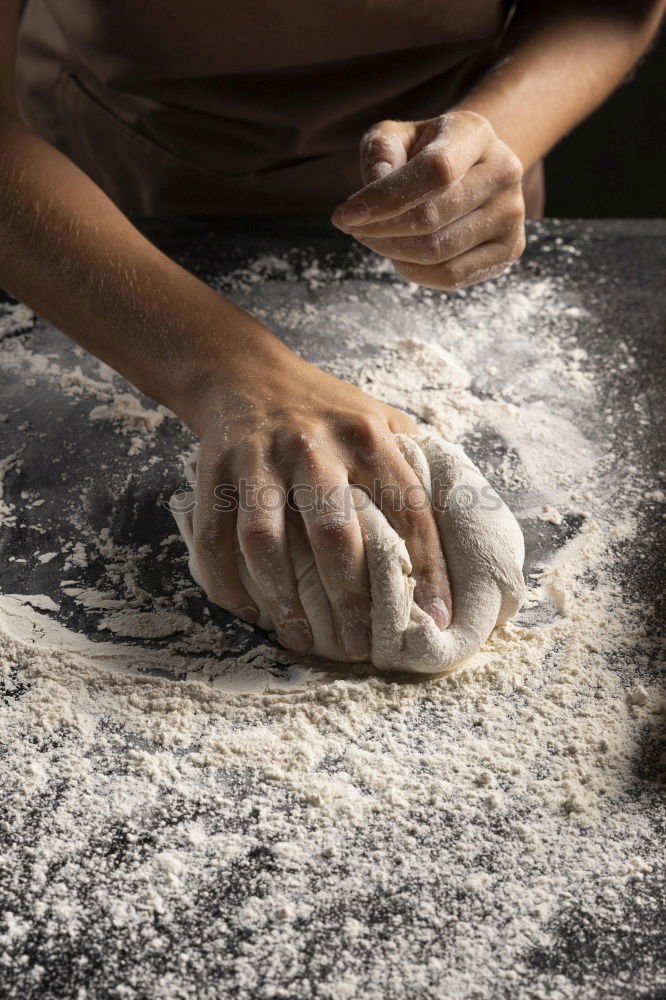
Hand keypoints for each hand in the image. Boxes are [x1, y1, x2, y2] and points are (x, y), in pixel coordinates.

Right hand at [184, 336, 452, 656]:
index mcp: (366, 434)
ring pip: (266, 540)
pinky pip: (214, 537)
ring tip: (300, 639)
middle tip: (359, 645)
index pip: (407, 508)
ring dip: (282, 599)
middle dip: (349, 597)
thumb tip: (458, 526)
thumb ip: (411, 462)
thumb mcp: (377, 417)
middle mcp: (312, 445)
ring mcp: (258, 459)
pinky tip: (247, 611)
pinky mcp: (215, 472)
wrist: (244, 373)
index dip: (427, 567)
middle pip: (334, 532)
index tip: (436, 617)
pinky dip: (226, 581)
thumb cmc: (323, 409)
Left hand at [331, 111, 525, 289]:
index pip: (435, 172)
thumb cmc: (423, 151)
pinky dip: (414, 271)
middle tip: (353, 227)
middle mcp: (504, 172)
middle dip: (379, 230)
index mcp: (475, 133)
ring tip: (375, 238)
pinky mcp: (510, 249)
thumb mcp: (396, 137)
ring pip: (437, 252)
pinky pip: (451, 276)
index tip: (345, 214)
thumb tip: (375, 186)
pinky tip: (401, 255)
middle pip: (432, 218)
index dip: (385, 198)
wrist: (470, 168)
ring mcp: (512, 215)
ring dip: (392, 252)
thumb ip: (380, 152)